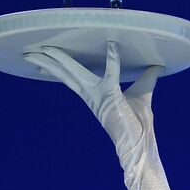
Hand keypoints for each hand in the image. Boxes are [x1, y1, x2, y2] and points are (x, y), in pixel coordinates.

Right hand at [22, 42, 162, 162]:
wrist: (140, 145)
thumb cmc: (139, 123)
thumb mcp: (143, 93)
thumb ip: (147, 78)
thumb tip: (157, 65)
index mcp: (94, 95)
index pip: (73, 78)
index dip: (60, 68)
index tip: (48, 58)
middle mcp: (92, 95)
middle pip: (66, 74)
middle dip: (49, 62)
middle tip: (32, 50)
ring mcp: (99, 95)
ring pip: (74, 73)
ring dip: (59, 60)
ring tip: (42, 49)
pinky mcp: (112, 96)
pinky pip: (112, 73)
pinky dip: (113, 59)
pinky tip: (112, 44)